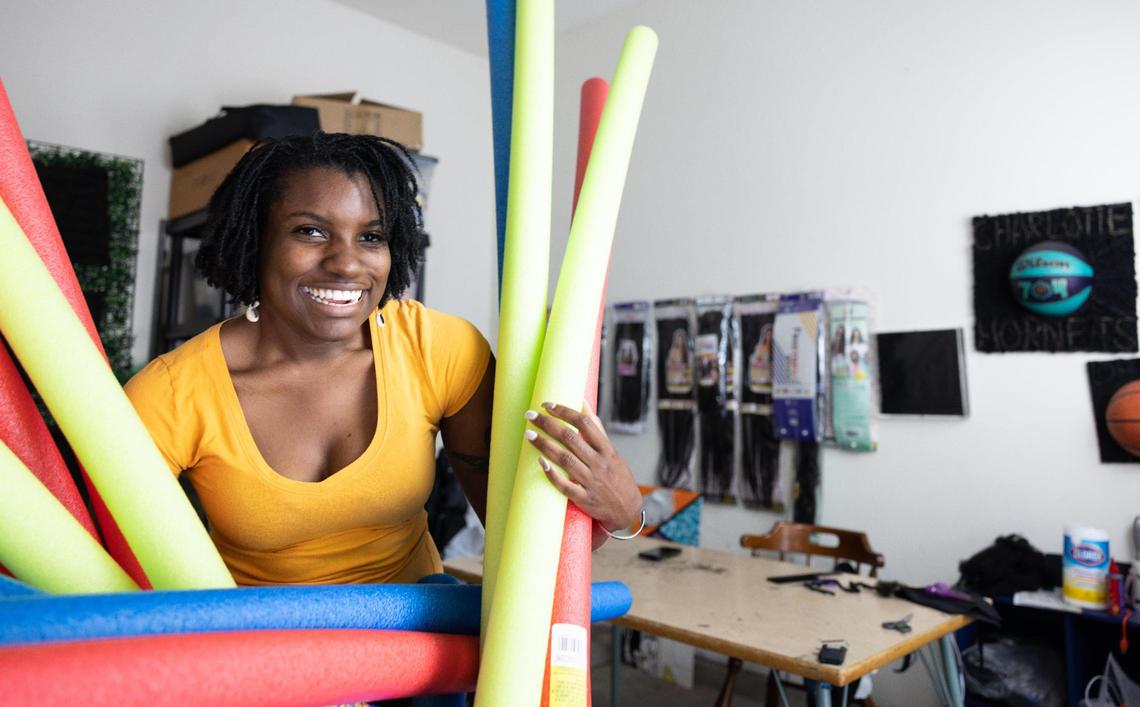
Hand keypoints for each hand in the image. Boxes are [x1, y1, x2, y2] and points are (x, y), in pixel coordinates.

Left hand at [524, 401, 641, 532]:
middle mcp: (599, 463)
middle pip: (570, 439)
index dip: (564, 412)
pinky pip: (565, 486)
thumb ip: (596, 429)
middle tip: (530, 414)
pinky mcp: (584, 499)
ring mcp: (592, 482)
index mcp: (606, 449)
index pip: (585, 423)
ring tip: (529, 434)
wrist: (627, 508)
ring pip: (565, 459)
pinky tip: (540, 462)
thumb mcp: (611, 451)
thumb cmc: (616, 475)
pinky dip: (552, 474)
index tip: (547, 405)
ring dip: (545, 445)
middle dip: (548, 424)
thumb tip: (582, 402)